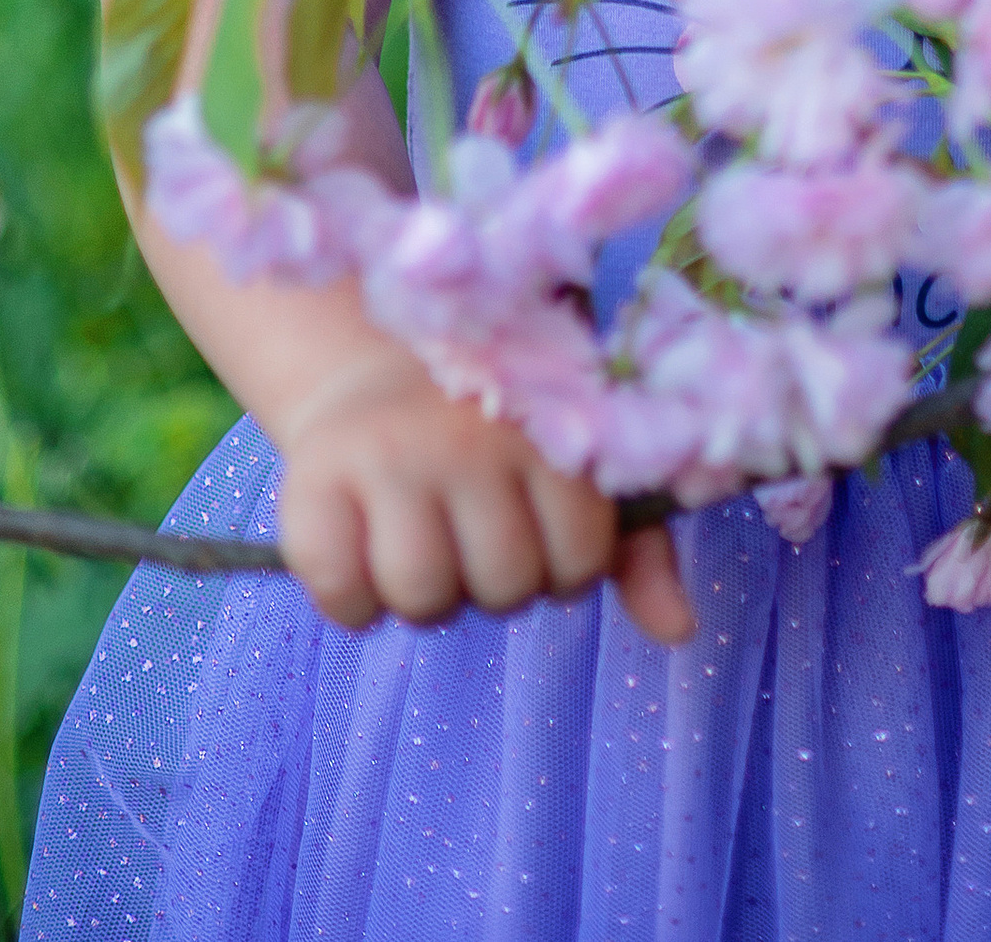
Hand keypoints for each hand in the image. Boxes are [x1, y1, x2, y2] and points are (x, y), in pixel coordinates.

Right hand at [275, 340, 694, 638]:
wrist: (374, 360)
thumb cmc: (495, 428)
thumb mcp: (574, 465)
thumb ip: (636, 546)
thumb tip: (680, 630)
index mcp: (543, 425)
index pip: (581, 557)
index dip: (563, 566)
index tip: (536, 528)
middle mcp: (467, 437)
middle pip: (503, 586)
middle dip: (493, 583)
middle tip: (472, 534)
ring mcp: (386, 456)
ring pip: (422, 596)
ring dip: (425, 596)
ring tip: (425, 545)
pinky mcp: (310, 482)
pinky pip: (341, 592)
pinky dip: (352, 600)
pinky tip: (363, 555)